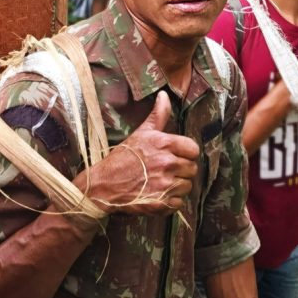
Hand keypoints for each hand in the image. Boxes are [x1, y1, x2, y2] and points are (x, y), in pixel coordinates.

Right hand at [80, 91, 198, 215]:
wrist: (104, 184)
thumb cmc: (123, 157)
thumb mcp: (141, 133)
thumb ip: (158, 115)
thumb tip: (164, 95)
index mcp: (164, 144)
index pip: (193, 150)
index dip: (186, 153)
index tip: (175, 156)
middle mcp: (167, 163)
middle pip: (192, 169)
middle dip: (181, 170)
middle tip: (165, 170)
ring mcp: (165, 184)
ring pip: (187, 186)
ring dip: (177, 186)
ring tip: (161, 183)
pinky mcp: (162, 203)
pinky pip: (179, 203)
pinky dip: (171, 202)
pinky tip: (159, 194)